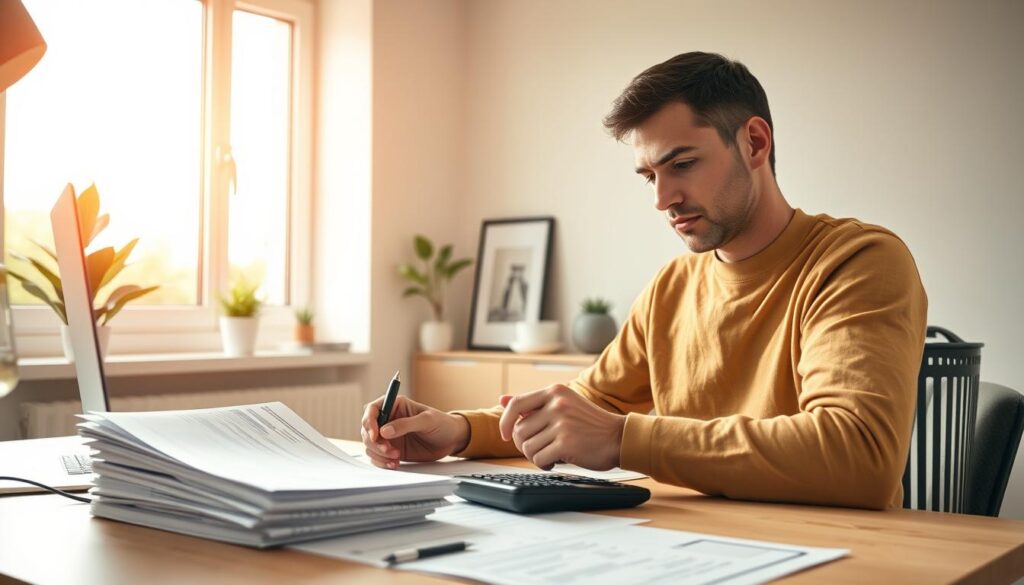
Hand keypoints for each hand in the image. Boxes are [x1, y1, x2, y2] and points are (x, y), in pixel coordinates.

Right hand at [360, 395, 469, 468]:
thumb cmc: (442, 423)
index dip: (369, 422)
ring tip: (396, 458)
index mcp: (395, 405)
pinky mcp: (392, 449)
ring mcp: (389, 436)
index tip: (375, 435)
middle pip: (367, 430)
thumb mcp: (427, 420)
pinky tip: (394, 464)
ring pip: (370, 445)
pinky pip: (378, 456)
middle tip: (389, 450)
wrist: (451, 440)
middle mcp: (389, 419)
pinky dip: (382, 462)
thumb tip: (385, 430)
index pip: (372, 410)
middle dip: (375, 442)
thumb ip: (406, 424)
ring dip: (379, 453)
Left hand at [499, 385, 624, 470]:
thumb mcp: (564, 404)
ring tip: (550, 454)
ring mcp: (562, 423)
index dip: (505, 422)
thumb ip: (533, 404)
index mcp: (555, 391)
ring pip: (526, 447)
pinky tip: (555, 462)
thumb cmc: (590, 424)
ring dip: (535, 456)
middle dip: (525, 445)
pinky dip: (543, 464)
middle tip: (540, 449)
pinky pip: (538, 458)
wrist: (619, 438)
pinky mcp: (566, 443)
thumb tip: (501, 399)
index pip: (516, 404)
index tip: (505, 435)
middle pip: (519, 430)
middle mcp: (557, 404)